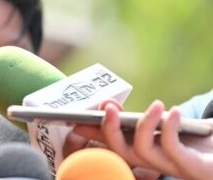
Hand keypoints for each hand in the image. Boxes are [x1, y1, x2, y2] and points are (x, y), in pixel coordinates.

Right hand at [73, 99, 212, 179]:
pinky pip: (173, 150)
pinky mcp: (193, 169)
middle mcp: (155, 164)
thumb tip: (107, 104)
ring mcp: (173, 168)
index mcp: (147, 153)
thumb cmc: (197, 138)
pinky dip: (169, 128)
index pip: (113, 145)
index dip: (92, 134)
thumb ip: (141, 118)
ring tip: (155, 104)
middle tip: (107, 107)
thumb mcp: (167, 125)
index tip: (75, 120)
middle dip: (109, 130)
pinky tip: (174, 112)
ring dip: (144, 125)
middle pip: (122, 153)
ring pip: (142, 152)